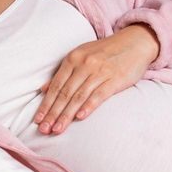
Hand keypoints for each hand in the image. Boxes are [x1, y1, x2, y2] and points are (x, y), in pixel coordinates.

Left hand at [33, 24, 159, 135]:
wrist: (134, 42)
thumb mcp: (81, 56)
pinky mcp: (115, 78)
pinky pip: (99, 94)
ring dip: (67, 115)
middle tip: (44, 129)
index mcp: (73, 59)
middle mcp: (84, 65)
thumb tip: (43, 89)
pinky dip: (89, 106)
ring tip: (58, 129)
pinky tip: (80, 117)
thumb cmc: (105, 52)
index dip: (46, 104)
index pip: (56, 86)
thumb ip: (63, 73)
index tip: (37, 120)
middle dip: (53, 113)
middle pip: (65, 93)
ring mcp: (100, 71)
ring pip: (79, 96)